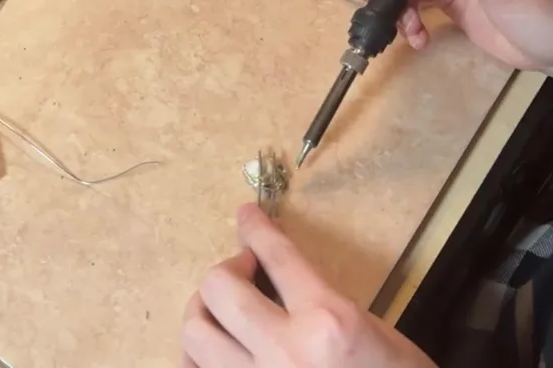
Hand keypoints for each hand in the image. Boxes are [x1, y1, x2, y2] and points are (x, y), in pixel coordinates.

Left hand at [180, 204, 435, 367]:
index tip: (246, 216)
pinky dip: (196, 358)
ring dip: (205, 314)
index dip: (257, 230)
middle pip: (219, 287)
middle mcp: (285, 351)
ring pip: (195, 332)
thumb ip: (319, 303)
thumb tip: (273, 282)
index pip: (278, 258)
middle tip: (243, 274)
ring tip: (223, 316)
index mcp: (328, 323)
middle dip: (227, 271)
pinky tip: (214, 353)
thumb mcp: (373, 333)